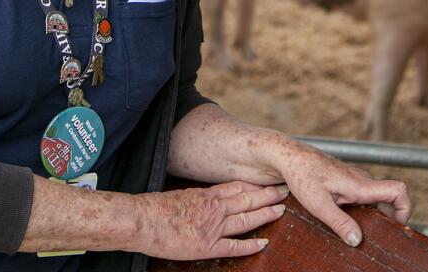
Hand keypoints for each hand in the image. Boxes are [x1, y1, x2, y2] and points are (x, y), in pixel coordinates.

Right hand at [134, 180, 286, 259]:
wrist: (142, 220)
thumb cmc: (155, 208)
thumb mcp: (180, 194)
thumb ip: (197, 196)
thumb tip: (205, 197)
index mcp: (206, 195)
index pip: (237, 187)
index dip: (255, 184)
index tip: (269, 180)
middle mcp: (214, 209)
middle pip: (247, 200)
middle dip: (268, 195)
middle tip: (284, 189)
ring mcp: (212, 228)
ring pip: (245, 220)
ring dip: (265, 214)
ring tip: (282, 210)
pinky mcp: (206, 246)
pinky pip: (233, 247)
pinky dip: (249, 245)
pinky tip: (263, 243)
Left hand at [267, 140, 410, 246]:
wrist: (289, 156)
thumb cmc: (302, 175)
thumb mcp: (318, 204)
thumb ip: (339, 223)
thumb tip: (358, 241)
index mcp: (360, 185)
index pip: (398, 190)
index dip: (405, 209)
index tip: (396, 226)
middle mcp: (362, 181)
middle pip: (389, 200)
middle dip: (387, 219)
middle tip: (374, 237)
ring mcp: (354, 181)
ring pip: (375, 200)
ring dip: (373, 215)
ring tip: (358, 231)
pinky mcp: (346, 182)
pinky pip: (363, 197)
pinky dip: (361, 210)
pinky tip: (345, 220)